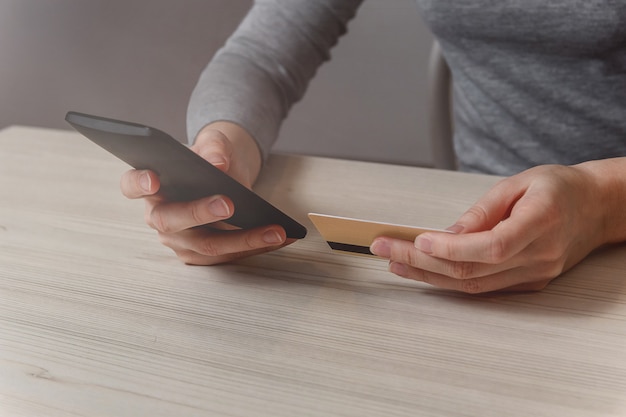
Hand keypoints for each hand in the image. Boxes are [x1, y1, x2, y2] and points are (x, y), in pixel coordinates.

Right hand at [120, 121, 292, 264]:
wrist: (227, 176)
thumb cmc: (212, 159)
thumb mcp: (215, 144)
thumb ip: (213, 147)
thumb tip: (217, 162)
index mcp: (151, 184)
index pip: (132, 184)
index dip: (139, 183)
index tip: (154, 178)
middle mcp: (158, 215)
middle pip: (170, 220)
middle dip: (199, 213)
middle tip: (228, 203)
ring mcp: (178, 239)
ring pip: (205, 246)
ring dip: (243, 240)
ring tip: (275, 231)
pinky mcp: (200, 254)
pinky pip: (226, 256)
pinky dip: (255, 247)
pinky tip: (280, 238)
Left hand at [370, 161, 625, 292]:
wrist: (596, 208)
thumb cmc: (559, 188)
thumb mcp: (519, 183)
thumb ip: (482, 211)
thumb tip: (445, 234)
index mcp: (541, 222)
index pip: (492, 245)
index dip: (452, 248)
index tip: (417, 241)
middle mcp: (540, 256)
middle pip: (472, 270)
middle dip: (421, 262)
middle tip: (385, 248)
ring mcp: (535, 274)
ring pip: (473, 285)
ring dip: (428, 276)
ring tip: (394, 262)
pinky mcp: (528, 282)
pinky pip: (483, 287)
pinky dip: (449, 280)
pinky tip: (423, 271)